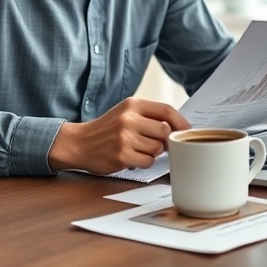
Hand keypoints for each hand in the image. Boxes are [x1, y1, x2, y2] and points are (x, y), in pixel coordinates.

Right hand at [48, 98, 188, 173]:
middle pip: (165, 131)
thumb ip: (149, 115)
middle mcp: (129, 119)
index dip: (180, 121)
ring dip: (153, 152)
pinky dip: (145, 162)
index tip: (186, 130)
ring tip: (139, 149)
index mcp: (133, 105)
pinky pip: (148, 161)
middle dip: (165, 140)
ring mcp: (124, 138)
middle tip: (158, 143)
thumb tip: (179, 126)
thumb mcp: (126, 113)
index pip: (166, 110)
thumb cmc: (108, 129)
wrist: (79, 143)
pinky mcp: (121, 156)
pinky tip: (133, 158)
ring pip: (157, 148)